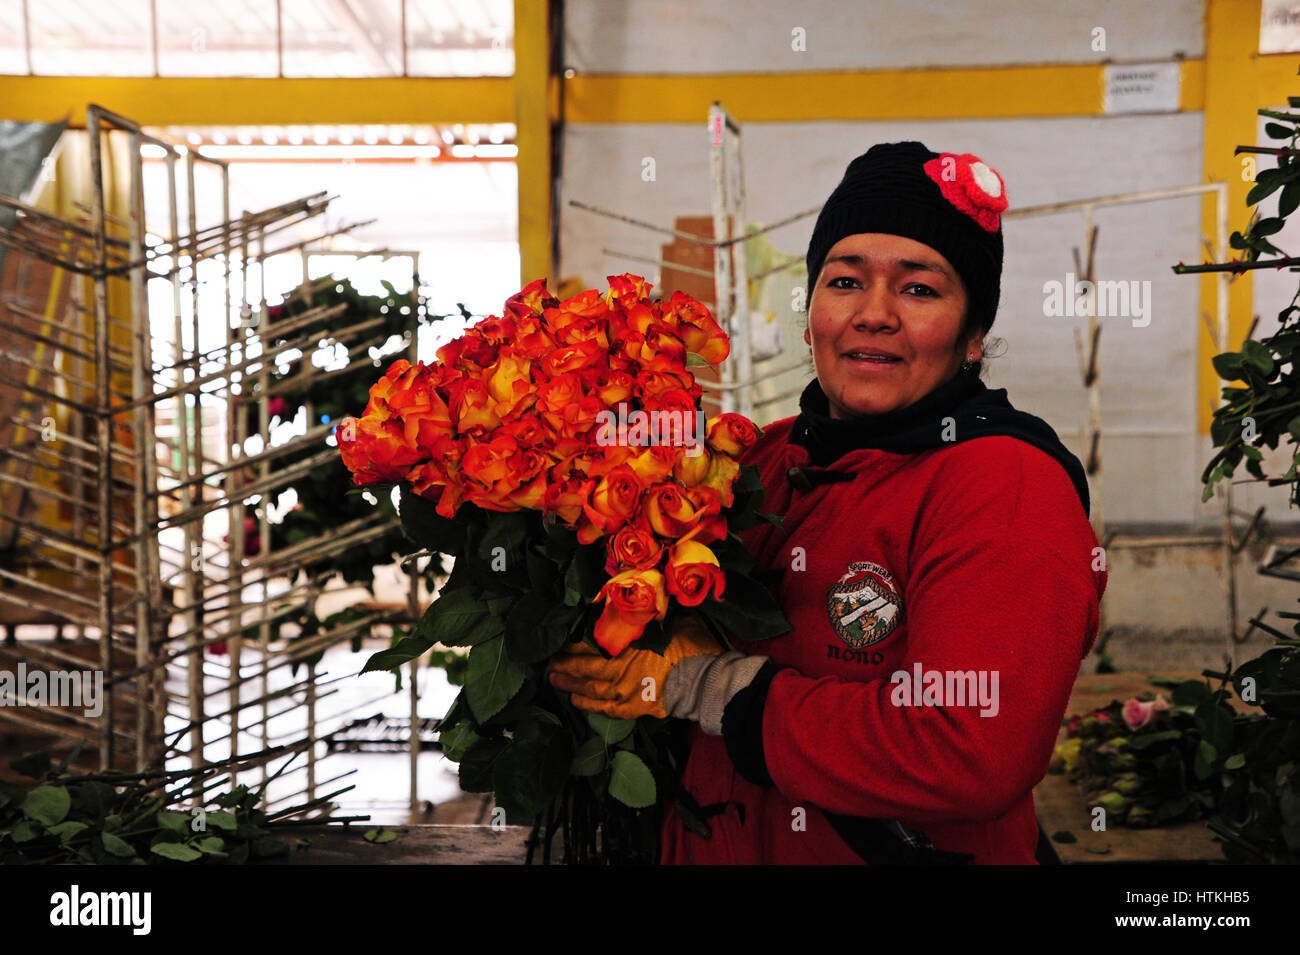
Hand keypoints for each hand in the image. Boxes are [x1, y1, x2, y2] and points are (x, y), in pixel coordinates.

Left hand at [547, 614, 722, 719]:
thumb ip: (652, 612)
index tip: (559, 639)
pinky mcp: (633, 708)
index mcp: (625, 644)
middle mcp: (618, 669)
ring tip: (553, 679)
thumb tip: (645, 597)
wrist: (705, 681)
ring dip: (569, 683)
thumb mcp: (672, 618)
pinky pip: (604, 708)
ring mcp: (624, 691)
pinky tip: (575, 700)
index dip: (572, 642)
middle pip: (583, 666)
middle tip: (547, 662)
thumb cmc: (691, 646)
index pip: (589, 642)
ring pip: (588, 688)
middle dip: (563, 664)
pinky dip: (587, 704)